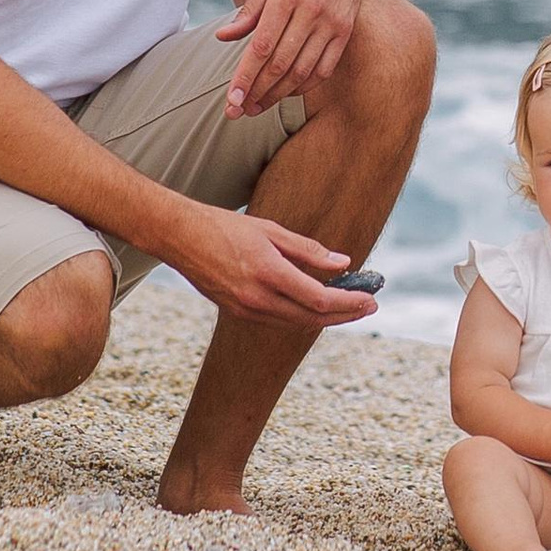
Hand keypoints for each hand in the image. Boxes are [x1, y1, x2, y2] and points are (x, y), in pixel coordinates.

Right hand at [166, 204, 377, 327]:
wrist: (180, 238)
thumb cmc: (225, 226)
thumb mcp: (271, 230)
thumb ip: (309, 250)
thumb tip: (344, 262)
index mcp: (268, 273)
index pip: (318, 298)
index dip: (348, 302)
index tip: (370, 299)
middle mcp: (257, 298)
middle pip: (311, 317)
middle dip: (344, 314)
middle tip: (369, 307)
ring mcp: (246, 309)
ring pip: (296, 323)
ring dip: (326, 318)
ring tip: (351, 307)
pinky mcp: (237, 312)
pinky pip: (279, 320)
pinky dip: (303, 316)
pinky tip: (316, 306)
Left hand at [216, 0, 370, 116]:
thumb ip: (248, 11)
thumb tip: (222, 38)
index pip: (261, 47)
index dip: (245, 77)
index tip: (231, 100)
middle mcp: (310, 10)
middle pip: (280, 64)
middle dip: (257, 92)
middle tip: (240, 112)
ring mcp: (331, 21)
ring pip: (302, 70)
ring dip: (279, 94)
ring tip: (259, 107)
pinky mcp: (346, 30)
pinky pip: (325, 67)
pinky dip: (306, 85)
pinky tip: (289, 93)